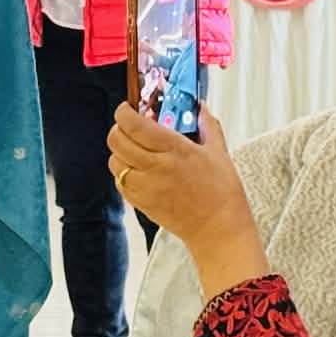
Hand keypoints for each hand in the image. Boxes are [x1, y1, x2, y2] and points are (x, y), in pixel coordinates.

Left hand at [106, 105, 269, 299]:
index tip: (127, 109)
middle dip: (118, 128)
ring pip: (114, 161)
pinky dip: (123, 172)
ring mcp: (145, 186)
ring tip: (135, 150)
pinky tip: (138, 171)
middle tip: (129, 127)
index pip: (133, 124)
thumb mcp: (218, 152)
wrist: (218, 229)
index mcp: (174, 149)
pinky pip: (119, 182)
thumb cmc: (221, 193)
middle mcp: (155, 166)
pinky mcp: (140, 203)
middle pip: (116, 140)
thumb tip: (200, 108)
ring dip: (119, 151)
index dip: (123, 112)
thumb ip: (207, 125)